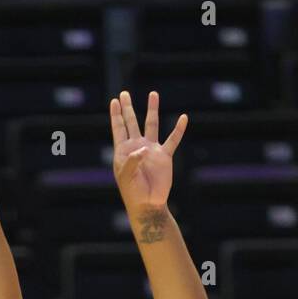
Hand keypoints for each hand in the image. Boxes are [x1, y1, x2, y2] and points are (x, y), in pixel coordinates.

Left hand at [109, 90, 187, 216]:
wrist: (148, 204)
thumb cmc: (133, 192)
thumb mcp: (127, 177)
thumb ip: (132, 161)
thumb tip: (143, 148)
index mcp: (123, 151)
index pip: (119, 128)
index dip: (116, 115)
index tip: (114, 101)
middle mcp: (137, 147)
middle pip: (132, 122)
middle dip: (128, 108)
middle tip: (124, 94)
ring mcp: (151, 150)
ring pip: (151, 125)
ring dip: (152, 110)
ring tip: (153, 94)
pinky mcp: (164, 156)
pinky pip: (172, 140)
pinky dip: (178, 129)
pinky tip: (183, 118)